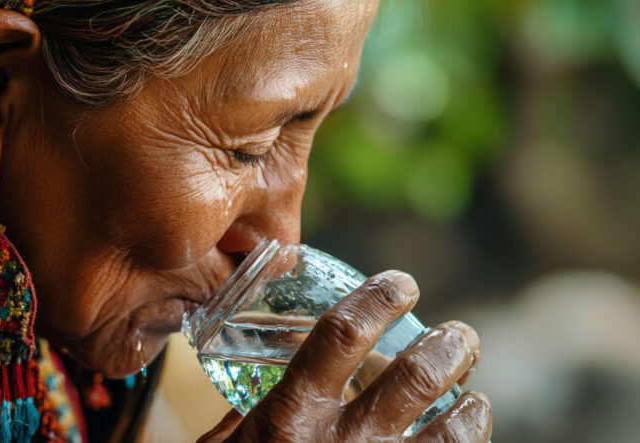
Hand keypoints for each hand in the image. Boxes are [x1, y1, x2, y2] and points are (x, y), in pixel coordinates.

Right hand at [199, 271, 490, 441]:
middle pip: (414, 378)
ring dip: (471, 408)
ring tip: (474, 397)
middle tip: (461, 337)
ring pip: (451, 434)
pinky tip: (464, 439)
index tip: (401, 285)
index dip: (377, 299)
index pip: (341, 335)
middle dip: (449, 347)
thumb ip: (249, 411)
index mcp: (288, 418)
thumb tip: (274, 375)